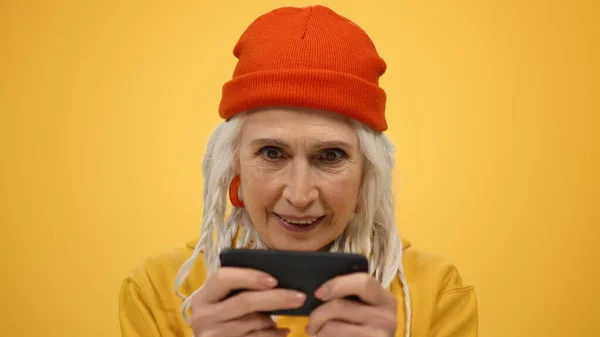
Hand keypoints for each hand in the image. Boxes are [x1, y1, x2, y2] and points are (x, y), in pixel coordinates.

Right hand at [190, 267, 306, 336]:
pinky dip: (273, 335)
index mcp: (202, 297)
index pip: (223, 278)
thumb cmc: (223, 317)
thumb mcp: (222, 301)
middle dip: (276, 297)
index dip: (250, 277)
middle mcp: (203, 317)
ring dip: (274, 320)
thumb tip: (276, 280)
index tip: (274, 280)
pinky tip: (283, 331)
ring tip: (286, 315)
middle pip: (245, 302)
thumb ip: (240, 289)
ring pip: (254, 323)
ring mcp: (213, 336)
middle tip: (300, 297)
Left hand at [305, 273, 396, 336]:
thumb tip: (320, 291)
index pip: (363, 282)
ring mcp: (379, 335)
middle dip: (317, 314)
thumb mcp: (364, 310)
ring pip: (331, 327)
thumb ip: (350, 297)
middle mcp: (386, 317)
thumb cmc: (364, 329)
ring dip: (317, 331)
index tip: (318, 293)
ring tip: (315, 333)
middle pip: (339, 306)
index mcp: (385, 299)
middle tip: (310, 323)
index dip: (337, 284)